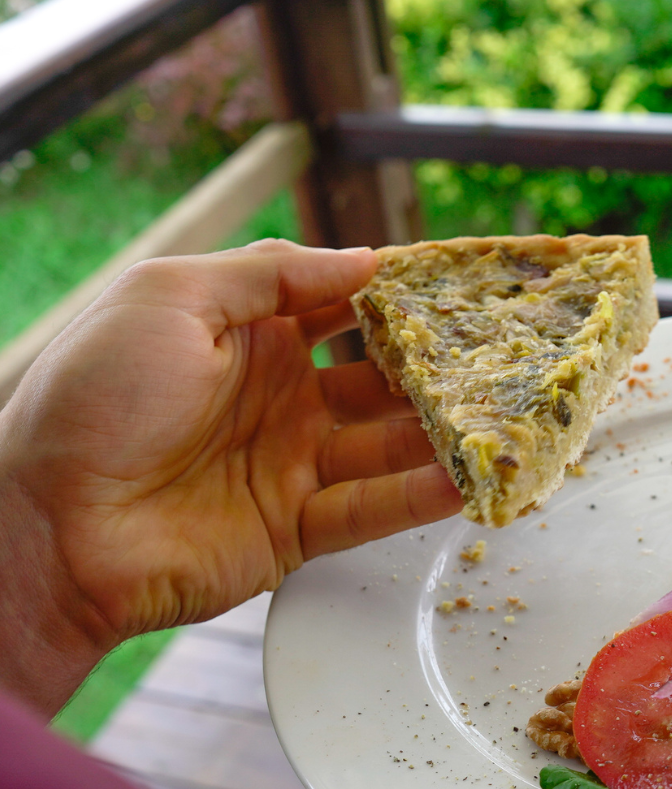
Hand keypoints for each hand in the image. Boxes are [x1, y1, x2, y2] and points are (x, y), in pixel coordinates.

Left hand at [0, 239, 461, 712]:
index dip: (403, 291)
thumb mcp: (170, 297)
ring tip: (506, 418)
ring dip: (444, 433)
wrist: (48, 524)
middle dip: (440, 365)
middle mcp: (282, 396)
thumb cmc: (93, 397)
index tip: (467, 279)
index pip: (347, 303)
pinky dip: (420, 498)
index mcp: (251, 334)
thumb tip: (365, 259)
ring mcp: (292, 464)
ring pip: (389, 444)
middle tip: (506, 353)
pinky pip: (371, 509)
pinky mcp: (295, 529)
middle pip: (382, 377)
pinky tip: (469, 479)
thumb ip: (270, 275)